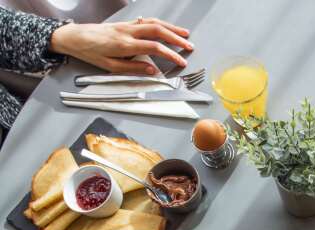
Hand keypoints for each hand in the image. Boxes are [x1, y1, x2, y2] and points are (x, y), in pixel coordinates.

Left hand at [50, 18, 192, 74]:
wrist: (73, 37)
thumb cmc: (89, 53)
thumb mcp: (110, 67)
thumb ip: (133, 69)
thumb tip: (152, 71)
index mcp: (124, 45)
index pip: (154, 48)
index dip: (171, 55)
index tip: (181, 61)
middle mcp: (127, 32)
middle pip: (158, 30)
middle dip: (176, 38)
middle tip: (189, 46)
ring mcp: (126, 26)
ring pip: (153, 22)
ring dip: (171, 27)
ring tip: (184, 34)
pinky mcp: (124, 23)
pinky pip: (145, 21)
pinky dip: (159, 23)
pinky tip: (165, 27)